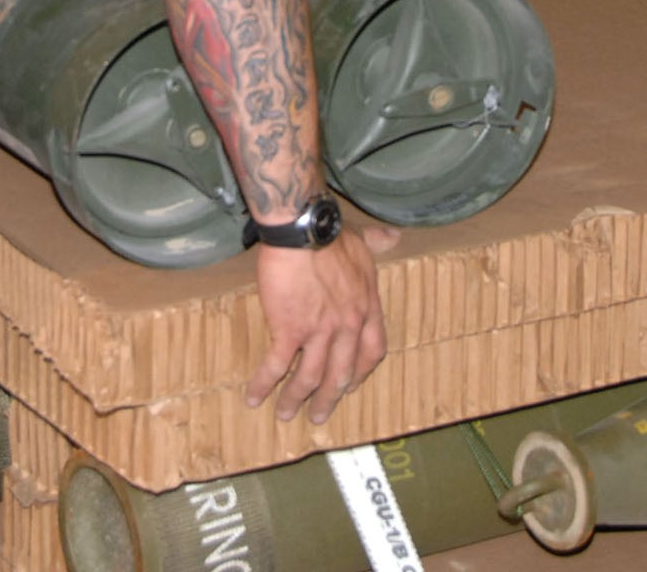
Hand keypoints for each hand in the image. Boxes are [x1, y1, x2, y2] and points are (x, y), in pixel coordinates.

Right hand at [245, 220, 394, 422]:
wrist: (304, 230)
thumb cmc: (331, 233)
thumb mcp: (363, 240)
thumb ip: (378, 243)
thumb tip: (393, 236)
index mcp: (367, 307)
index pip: (372, 351)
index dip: (361, 372)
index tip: (351, 384)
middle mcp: (348, 326)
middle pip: (341, 373)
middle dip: (329, 399)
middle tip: (319, 416)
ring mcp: (320, 331)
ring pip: (310, 377)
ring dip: (296, 399)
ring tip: (285, 415)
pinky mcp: (289, 329)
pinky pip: (277, 365)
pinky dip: (264, 384)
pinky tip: (253, 397)